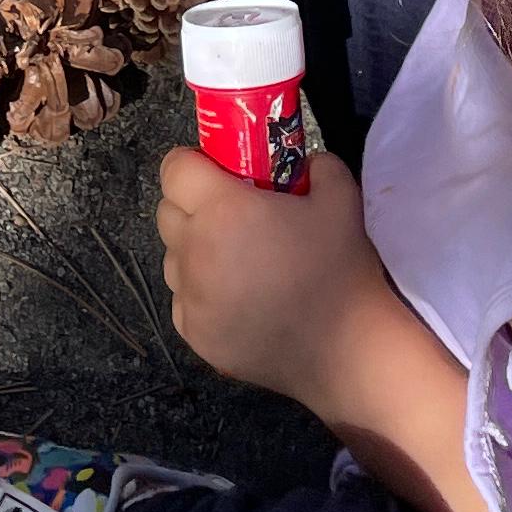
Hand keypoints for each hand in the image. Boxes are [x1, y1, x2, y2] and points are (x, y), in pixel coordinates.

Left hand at [156, 146, 391, 401]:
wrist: (345, 349)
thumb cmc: (339, 269)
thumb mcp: (341, 199)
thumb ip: (318, 166)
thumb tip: (306, 163)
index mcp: (222, 209)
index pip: (174, 170)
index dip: (191, 164)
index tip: (216, 172)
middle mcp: (194, 251)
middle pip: (167, 212)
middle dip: (191, 206)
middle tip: (231, 216)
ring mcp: (190, 297)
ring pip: (173, 258)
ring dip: (194, 251)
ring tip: (238, 263)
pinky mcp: (194, 334)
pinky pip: (183, 300)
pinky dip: (201, 294)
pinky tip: (240, 300)